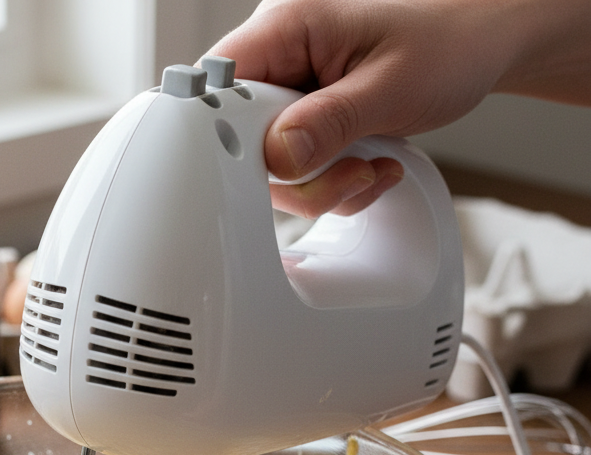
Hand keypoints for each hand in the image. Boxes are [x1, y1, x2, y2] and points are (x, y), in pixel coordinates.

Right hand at [208, 0, 590, 215]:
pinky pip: (293, 169)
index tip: (263, 166)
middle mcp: (278, 57)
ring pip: (267, 165)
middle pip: (239, 137)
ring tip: (367, 168)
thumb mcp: (390, 85)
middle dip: (291, 174)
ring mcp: (289, 92)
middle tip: (346, 174)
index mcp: (286, 25)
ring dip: (317, 185)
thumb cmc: (450, 40)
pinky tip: (365, 166)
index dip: (224, 135)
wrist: (483, 43)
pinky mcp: (303, 119)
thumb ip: (328, 123)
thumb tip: (276, 156)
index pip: (215, 85)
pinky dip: (328, 184)